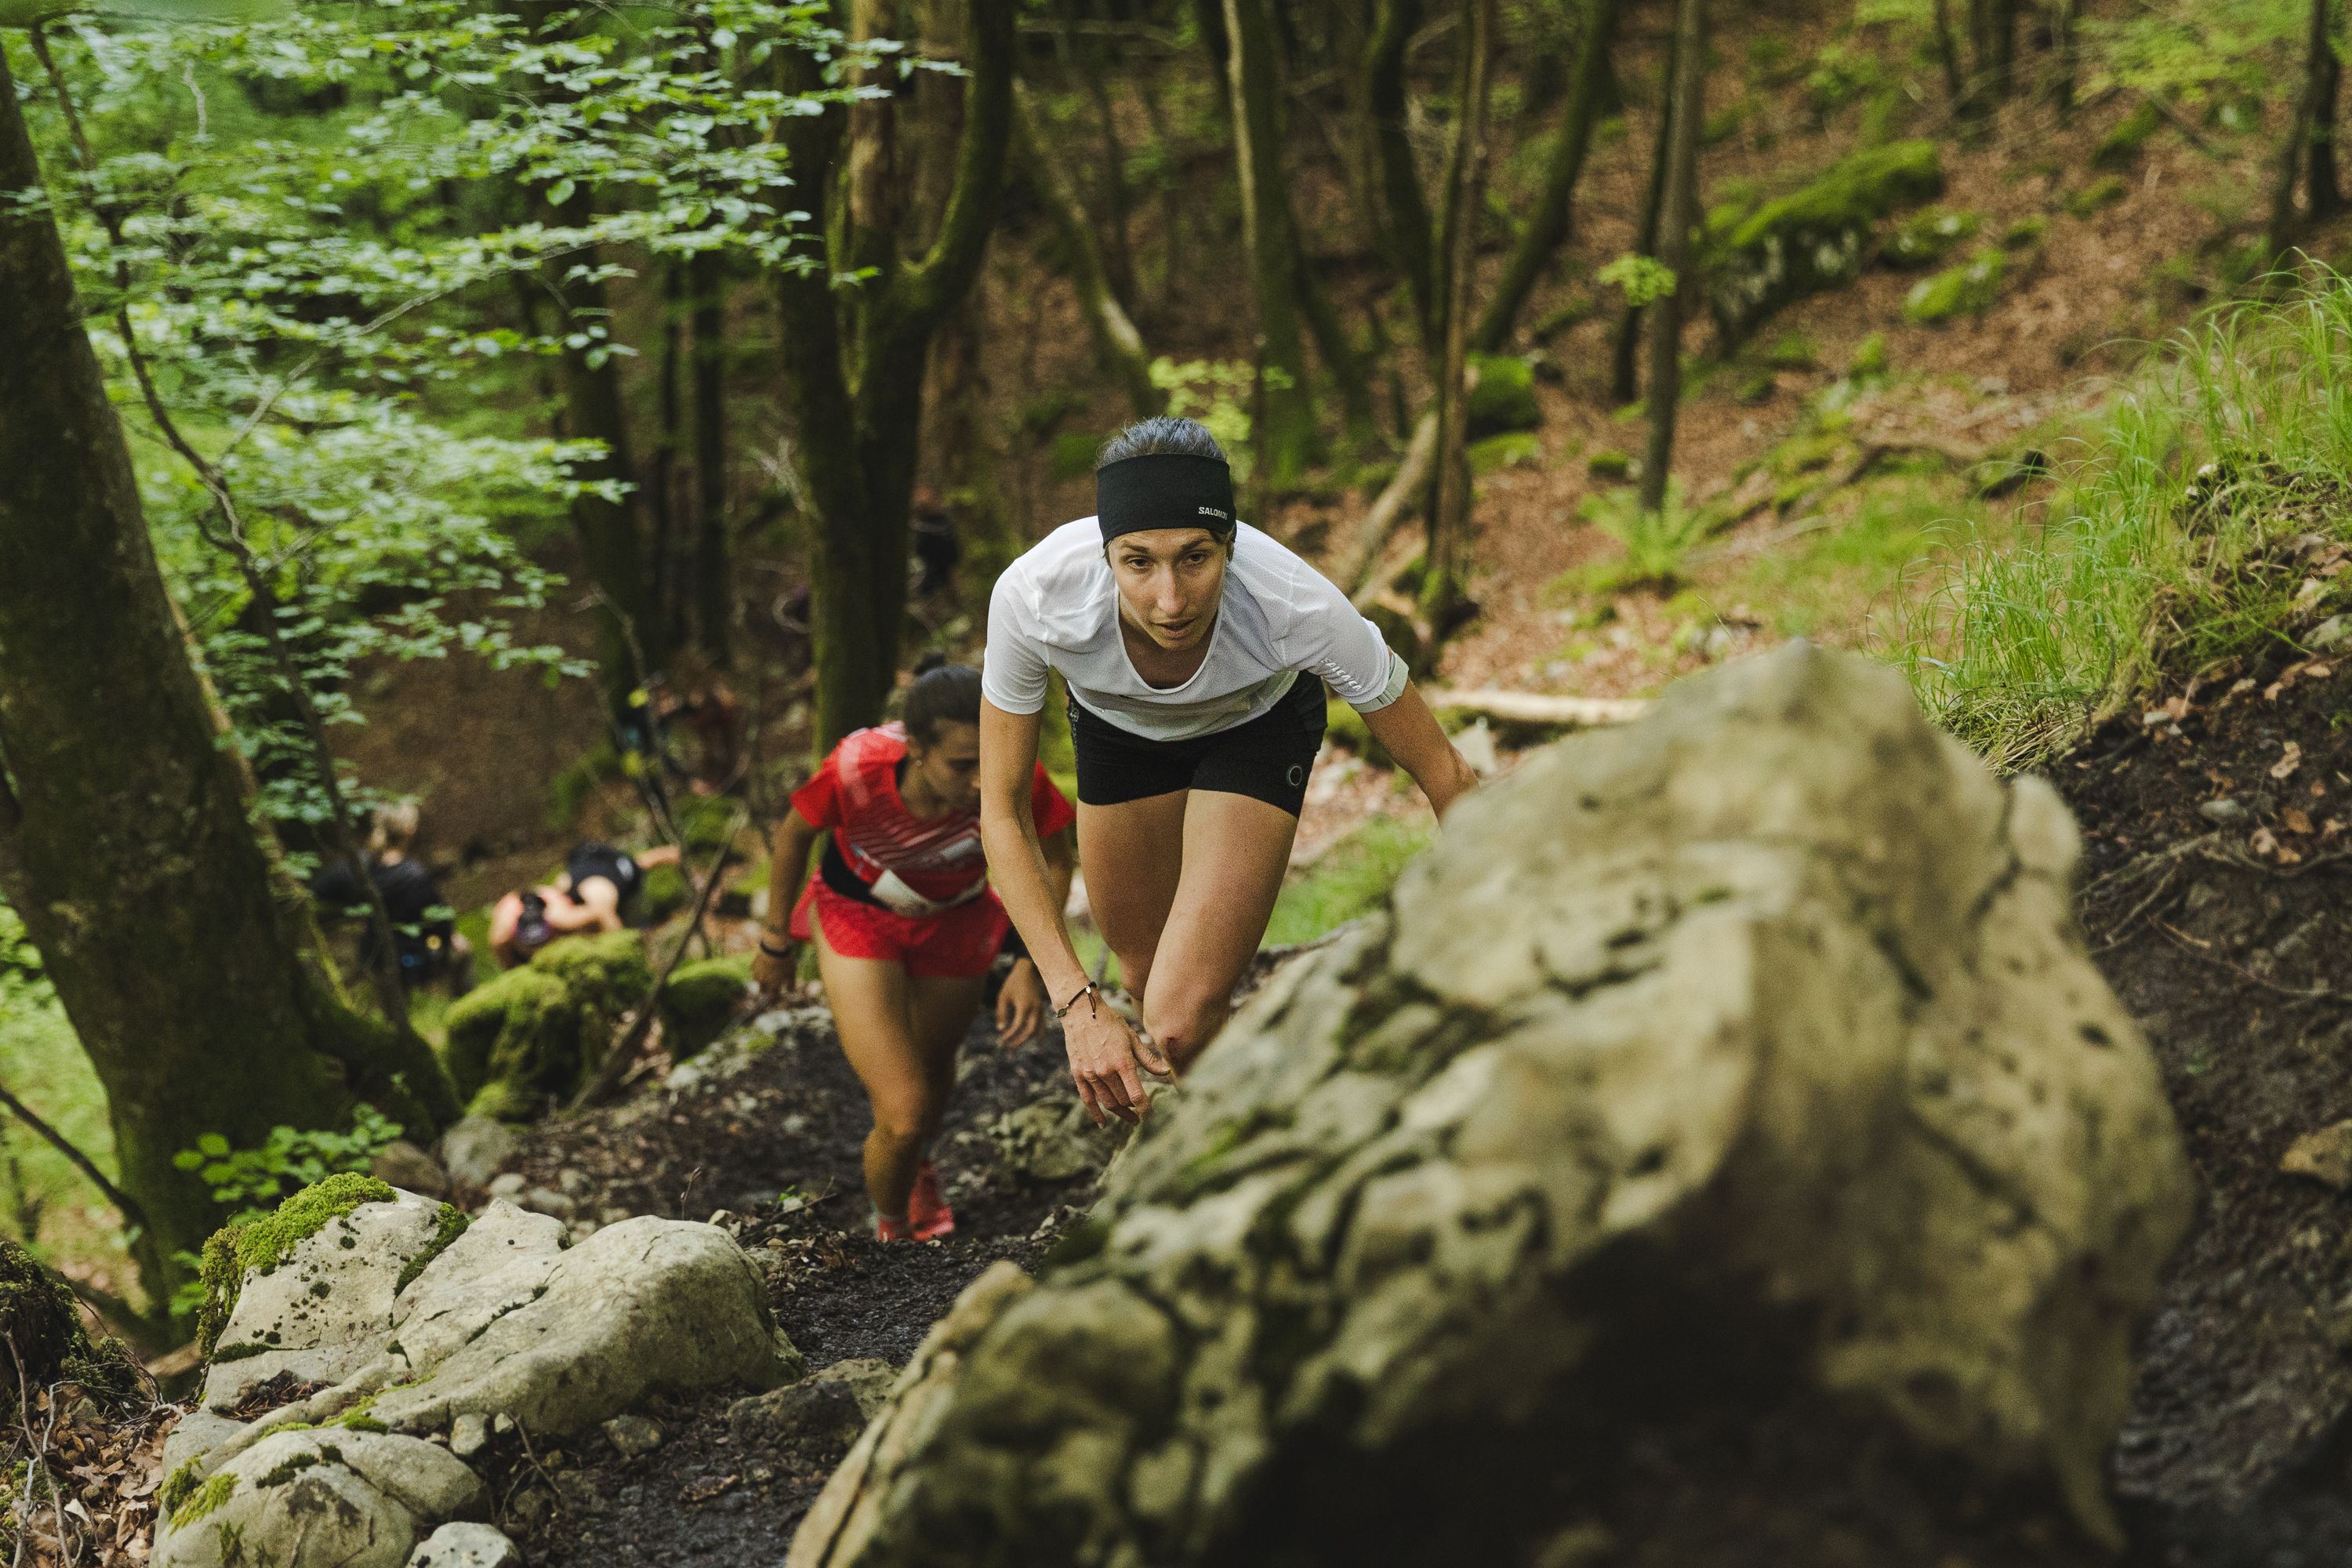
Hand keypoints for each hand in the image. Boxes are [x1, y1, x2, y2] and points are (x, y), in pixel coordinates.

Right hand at [751, 934, 797, 997]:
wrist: (774, 947)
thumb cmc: (785, 961)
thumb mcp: (792, 973)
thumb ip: (791, 984)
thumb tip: (790, 991)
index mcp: (773, 985)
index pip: (773, 996)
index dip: (775, 998)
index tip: (776, 997)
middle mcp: (763, 981)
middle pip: (762, 990)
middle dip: (766, 991)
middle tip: (770, 988)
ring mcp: (756, 973)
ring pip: (756, 981)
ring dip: (761, 980)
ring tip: (765, 977)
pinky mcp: (753, 964)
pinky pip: (753, 970)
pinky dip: (757, 970)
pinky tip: (761, 966)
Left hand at [995, 961, 1048, 1048]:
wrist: (1027, 970)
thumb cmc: (1012, 983)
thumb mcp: (1002, 996)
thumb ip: (1001, 1013)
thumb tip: (1001, 1029)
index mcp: (1024, 1005)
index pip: (1018, 1026)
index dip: (1009, 1035)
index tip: (1001, 1040)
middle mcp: (1035, 1009)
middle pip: (1029, 1031)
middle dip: (1019, 1041)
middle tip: (1008, 1048)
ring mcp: (1040, 1009)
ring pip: (1037, 1030)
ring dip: (1027, 1039)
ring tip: (1016, 1045)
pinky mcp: (1041, 1008)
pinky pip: (1042, 1025)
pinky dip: (1037, 1034)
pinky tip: (1033, 1040)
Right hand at [1061, 995, 1174, 1126]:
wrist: (1082, 1013)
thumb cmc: (1111, 1023)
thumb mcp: (1132, 1038)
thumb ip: (1148, 1059)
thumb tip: (1167, 1072)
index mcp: (1122, 1062)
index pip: (1136, 1094)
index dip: (1145, 1108)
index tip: (1151, 1115)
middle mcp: (1106, 1071)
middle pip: (1122, 1100)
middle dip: (1133, 1109)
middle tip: (1140, 1114)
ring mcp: (1090, 1074)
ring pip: (1107, 1102)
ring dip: (1119, 1113)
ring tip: (1128, 1117)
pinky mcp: (1078, 1075)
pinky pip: (1088, 1100)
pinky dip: (1096, 1114)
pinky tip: (1103, 1123)